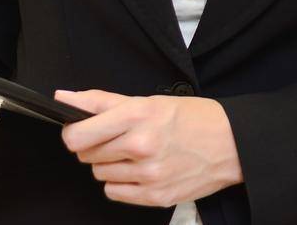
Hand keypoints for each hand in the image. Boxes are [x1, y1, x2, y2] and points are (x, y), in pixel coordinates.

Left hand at [57, 89, 242, 207]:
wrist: (230, 144)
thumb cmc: (192, 119)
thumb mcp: (149, 100)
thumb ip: (102, 101)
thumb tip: (65, 99)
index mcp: (138, 115)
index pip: (78, 134)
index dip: (73, 132)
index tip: (80, 130)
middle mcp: (141, 145)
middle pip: (86, 154)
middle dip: (97, 146)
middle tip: (121, 137)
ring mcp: (148, 174)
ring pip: (99, 174)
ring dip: (111, 164)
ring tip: (137, 153)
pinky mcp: (155, 197)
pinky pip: (114, 192)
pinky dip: (122, 182)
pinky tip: (141, 170)